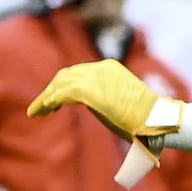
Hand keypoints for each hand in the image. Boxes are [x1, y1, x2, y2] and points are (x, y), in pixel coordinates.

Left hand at [27, 60, 185, 184]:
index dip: (60, 87)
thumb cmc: (145, 121)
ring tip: (36, 112)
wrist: (155, 121)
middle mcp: (100, 69)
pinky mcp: (91, 92)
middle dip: (50, 91)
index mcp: (108, 69)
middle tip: (38, 108)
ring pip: (60, 83)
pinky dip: (50, 101)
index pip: (77, 73)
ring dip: (46, 98)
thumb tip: (103, 111)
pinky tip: (44, 111)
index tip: (50, 102)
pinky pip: (63, 94)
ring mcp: (95, 78)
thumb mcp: (122, 104)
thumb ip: (106, 102)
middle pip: (65, 76)